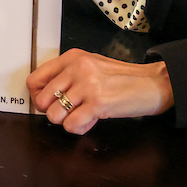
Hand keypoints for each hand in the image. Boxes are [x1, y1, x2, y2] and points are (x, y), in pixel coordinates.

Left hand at [27, 48, 173, 134]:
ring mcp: (87, 85)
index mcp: (73, 57)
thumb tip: (43, 94)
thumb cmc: (122, 78)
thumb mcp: (91, 66)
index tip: (47, 103)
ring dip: (66, 121)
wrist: (151, 84)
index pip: (35, 79)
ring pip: (54, 115)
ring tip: (82, 115)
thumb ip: (68, 75)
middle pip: (42, 100)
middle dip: (52, 112)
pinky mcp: (97, 103)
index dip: (37, 96)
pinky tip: (91, 121)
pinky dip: (79, 128)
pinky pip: (71, 125)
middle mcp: (77, 68)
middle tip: (68, 112)